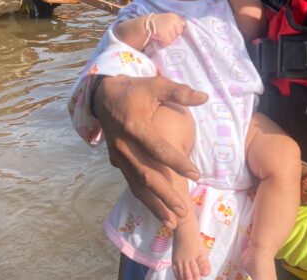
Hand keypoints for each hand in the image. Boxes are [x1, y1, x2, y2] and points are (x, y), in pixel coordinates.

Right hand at [93, 75, 208, 227]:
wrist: (102, 96)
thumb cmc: (134, 90)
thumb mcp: (155, 85)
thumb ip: (179, 92)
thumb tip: (204, 97)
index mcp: (135, 126)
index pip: (158, 149)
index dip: (178, 163)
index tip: (196, 175)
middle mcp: (124, 145)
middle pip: (146, 176)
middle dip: (166, 196)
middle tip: (184, 211)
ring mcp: (118, 156)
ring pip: (137, 185)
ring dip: (154, 205)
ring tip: (172, 221)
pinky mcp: (116, 161)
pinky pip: (131, 183)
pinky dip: (145, 199)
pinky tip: (158, 211)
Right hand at [149, 13, 185, 45]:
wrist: (145, 25)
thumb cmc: (157, 23)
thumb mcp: (168, 18)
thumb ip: (176, 22)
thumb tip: (184, 26)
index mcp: (174, 16)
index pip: (182, 26)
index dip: (176, 29)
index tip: (170, 29)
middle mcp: (173, 21)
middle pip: (179, 33)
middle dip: (173, 34)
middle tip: (165, 32)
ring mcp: (169, 28)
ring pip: (173, 39)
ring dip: (167, 39)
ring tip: (161, 35)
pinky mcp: (164, 34)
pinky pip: (168, 42)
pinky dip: (164, 42)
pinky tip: (159, 38)